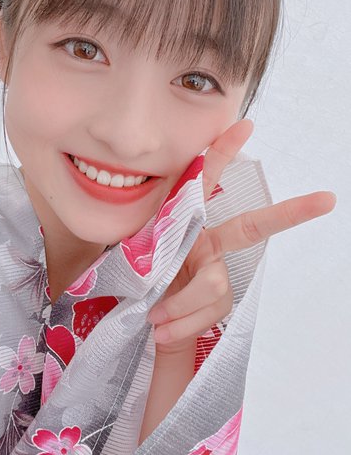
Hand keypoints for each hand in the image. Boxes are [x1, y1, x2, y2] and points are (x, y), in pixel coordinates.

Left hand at [147, 119, 336, 357]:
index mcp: (186, 221)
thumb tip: (145, 237)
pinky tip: (162, 328)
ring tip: (155, 317)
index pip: (205, 181)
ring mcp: (217, 271)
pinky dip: (182, 324)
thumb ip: (133, 245)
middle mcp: (208, 243)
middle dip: (289, 212)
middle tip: (327, 200)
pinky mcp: (220, 300)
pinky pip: (209, 312)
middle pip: (251, 228)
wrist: (139, 313)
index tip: (245, 126)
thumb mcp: (128, 251)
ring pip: (215, 285)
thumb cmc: (134, 273)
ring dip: (181, 306)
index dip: (224, 152)